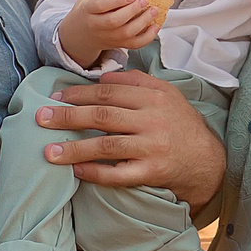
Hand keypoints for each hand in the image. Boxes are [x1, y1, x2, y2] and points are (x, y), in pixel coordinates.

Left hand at [37, 70, 226, 207]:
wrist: (209, 160)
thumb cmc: (181, 124)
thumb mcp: (167, 94)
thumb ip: (137, 82)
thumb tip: (103, 76)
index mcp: (154, 97)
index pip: (109, 92)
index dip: (79, 94)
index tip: (56, 98)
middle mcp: (153, 119)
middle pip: (102, 116)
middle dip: (68, 117)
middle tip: (41, 119)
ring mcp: (153, 147)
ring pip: (106, 145)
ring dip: (74, 148)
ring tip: (49, 151)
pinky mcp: (154, 172)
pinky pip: (120, 173)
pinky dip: (96, 172)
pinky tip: (77, 171)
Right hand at [58, 0, 162, 66]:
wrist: (79, 34)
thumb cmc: (88, 7)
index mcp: (88, 9)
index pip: (100, 6)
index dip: (116, 1)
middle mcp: (96, 25)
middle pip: (114, 21)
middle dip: (132, 11)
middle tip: (144, 0)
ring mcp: (107, 37)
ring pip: (125, 34)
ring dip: (142, 23)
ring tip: (154, 10)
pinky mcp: (117, 44)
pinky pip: (133, 45)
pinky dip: (147, 38)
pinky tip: (156, 26)